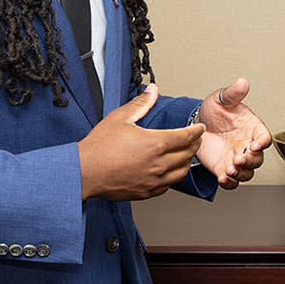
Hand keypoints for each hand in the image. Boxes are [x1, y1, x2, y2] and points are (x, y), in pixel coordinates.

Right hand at [79, 85, 202, 199]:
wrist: (85, 172)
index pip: (186, 137)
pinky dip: (172, 177)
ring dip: (186, 162)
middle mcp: (158, 164)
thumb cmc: (99, 147)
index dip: (196, 131)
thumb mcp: (120, 118)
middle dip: (195, 145)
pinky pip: (167, 186)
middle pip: (187, 155)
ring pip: (181, 173)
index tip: (200, 128)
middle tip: (196, 140)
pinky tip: (169, 172)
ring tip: (186, 155)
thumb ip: (140, 104)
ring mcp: (153, 181)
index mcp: (155, 144)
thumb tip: (152, 91)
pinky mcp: (146, 192)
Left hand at [195, 77, 269, 188]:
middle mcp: (247, 146)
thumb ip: (233, 93)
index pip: (265, 138)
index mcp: (252, 129)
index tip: (254, 145)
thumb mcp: (221, 99)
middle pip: (258, 159)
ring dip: (241, 174)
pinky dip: (229, 183)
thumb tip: (243, 82)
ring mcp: (236, 159)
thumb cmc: (214, 111)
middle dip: (250, 162)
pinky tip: (223, 178)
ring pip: (247, 173)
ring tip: (229, 170)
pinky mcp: (224, 168)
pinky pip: (232, 181)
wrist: (196, 124)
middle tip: (238, 159)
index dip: (262, 143)